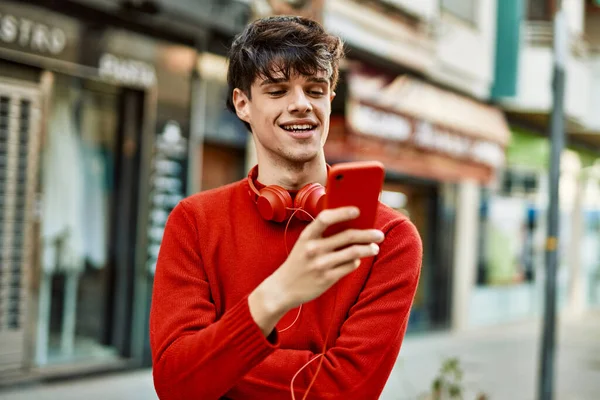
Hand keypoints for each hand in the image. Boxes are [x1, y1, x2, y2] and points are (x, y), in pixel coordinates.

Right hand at [249, 207, 383, 334]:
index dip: (343, 212)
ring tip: (374, 247)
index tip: (357, 211)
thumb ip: (321, 235)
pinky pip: (349, 267)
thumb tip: (350, 224)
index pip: (325, 218)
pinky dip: (356, 262)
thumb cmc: (298, 262)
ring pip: (353, 252)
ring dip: (368, 249)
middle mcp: (313, 249)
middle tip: (379, 234)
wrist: (283, 288)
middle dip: (367, 234)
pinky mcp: (327, 278)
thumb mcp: (304, 244)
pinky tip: (356, 260)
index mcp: (307, 236)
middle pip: (348, 236)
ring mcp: (321, 264)